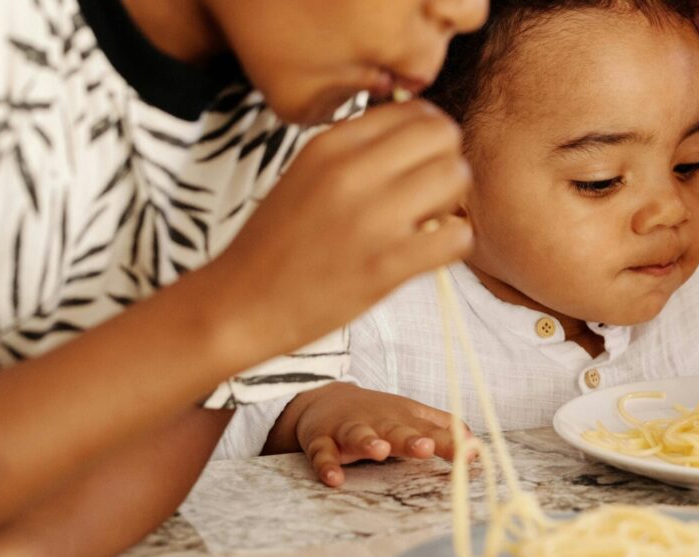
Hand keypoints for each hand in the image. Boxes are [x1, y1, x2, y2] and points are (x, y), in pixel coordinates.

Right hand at [211, 99, 473, 362]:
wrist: (241, 303)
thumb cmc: (278, 243)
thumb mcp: (308, 173)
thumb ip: (358, 151)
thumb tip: (419, 139)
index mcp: (332, 143)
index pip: (416, 111)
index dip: (429, 139)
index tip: (418, 167)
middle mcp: (352, 171)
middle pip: (444, 136)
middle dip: (446, 164)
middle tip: (428, 197)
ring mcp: (370, 218)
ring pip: (456, 178)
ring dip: (453, 204)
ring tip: (426, 226)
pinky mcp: (385, 265)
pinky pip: (457, 236)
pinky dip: (454, 244)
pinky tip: (429, 254)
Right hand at [282, 382, 471, 486]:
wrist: (323, 399)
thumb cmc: (377, 413)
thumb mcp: (411, 415)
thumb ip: (442, 428)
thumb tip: (475, 442)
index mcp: (403, 418)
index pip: (431, 431)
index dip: (450, 443)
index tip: (470, 453)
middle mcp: (378, 423)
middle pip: (396, 430)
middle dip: (410, 439)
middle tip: (425, 447)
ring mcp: (349, 430)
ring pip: (358, 435)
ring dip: (368, 442)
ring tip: (380, 451)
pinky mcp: (321, 441)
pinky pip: (322, 454)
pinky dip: (327, 465)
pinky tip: (334, 479)